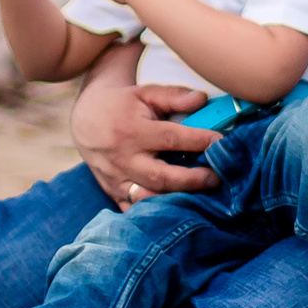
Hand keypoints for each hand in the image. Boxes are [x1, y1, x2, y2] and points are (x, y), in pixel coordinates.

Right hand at [68, 69, 219, 207]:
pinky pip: (133, 210)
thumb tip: (203, 99)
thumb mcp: (146, 93)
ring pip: (147, 198)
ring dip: (175, 201)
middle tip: (216, 178)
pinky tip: (176, 210)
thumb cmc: (122, 105)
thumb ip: (174, 96)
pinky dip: (153, 214)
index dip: (198, 141)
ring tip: (200, 197)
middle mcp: (122, 158)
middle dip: (192, 180)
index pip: (170, 138)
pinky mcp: (112, 192)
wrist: (86, 119)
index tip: (221, 142)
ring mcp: (115, 179)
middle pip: (161, 176)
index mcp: (132, 130)